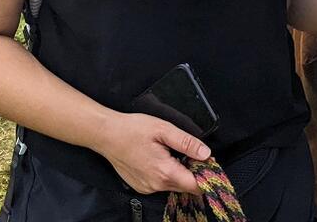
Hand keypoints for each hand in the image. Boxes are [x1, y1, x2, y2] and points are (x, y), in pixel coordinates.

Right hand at [94, 112, 208, 193]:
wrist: (106, 135)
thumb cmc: (132, 129)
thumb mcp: (164, 129)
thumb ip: (187, 143)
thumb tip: (206, 153)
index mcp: (164, 172)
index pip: (196, 185)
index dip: (206, 174)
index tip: (210, 162)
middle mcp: (156, 185)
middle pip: (186, 186)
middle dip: (194, 172)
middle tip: (193, 152)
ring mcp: (147, 188)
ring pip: (174, 185)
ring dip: (181, 173)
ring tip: (175, 153)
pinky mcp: (141, 186)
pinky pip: (162, 184)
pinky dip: (168, 174)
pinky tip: (162, 159)